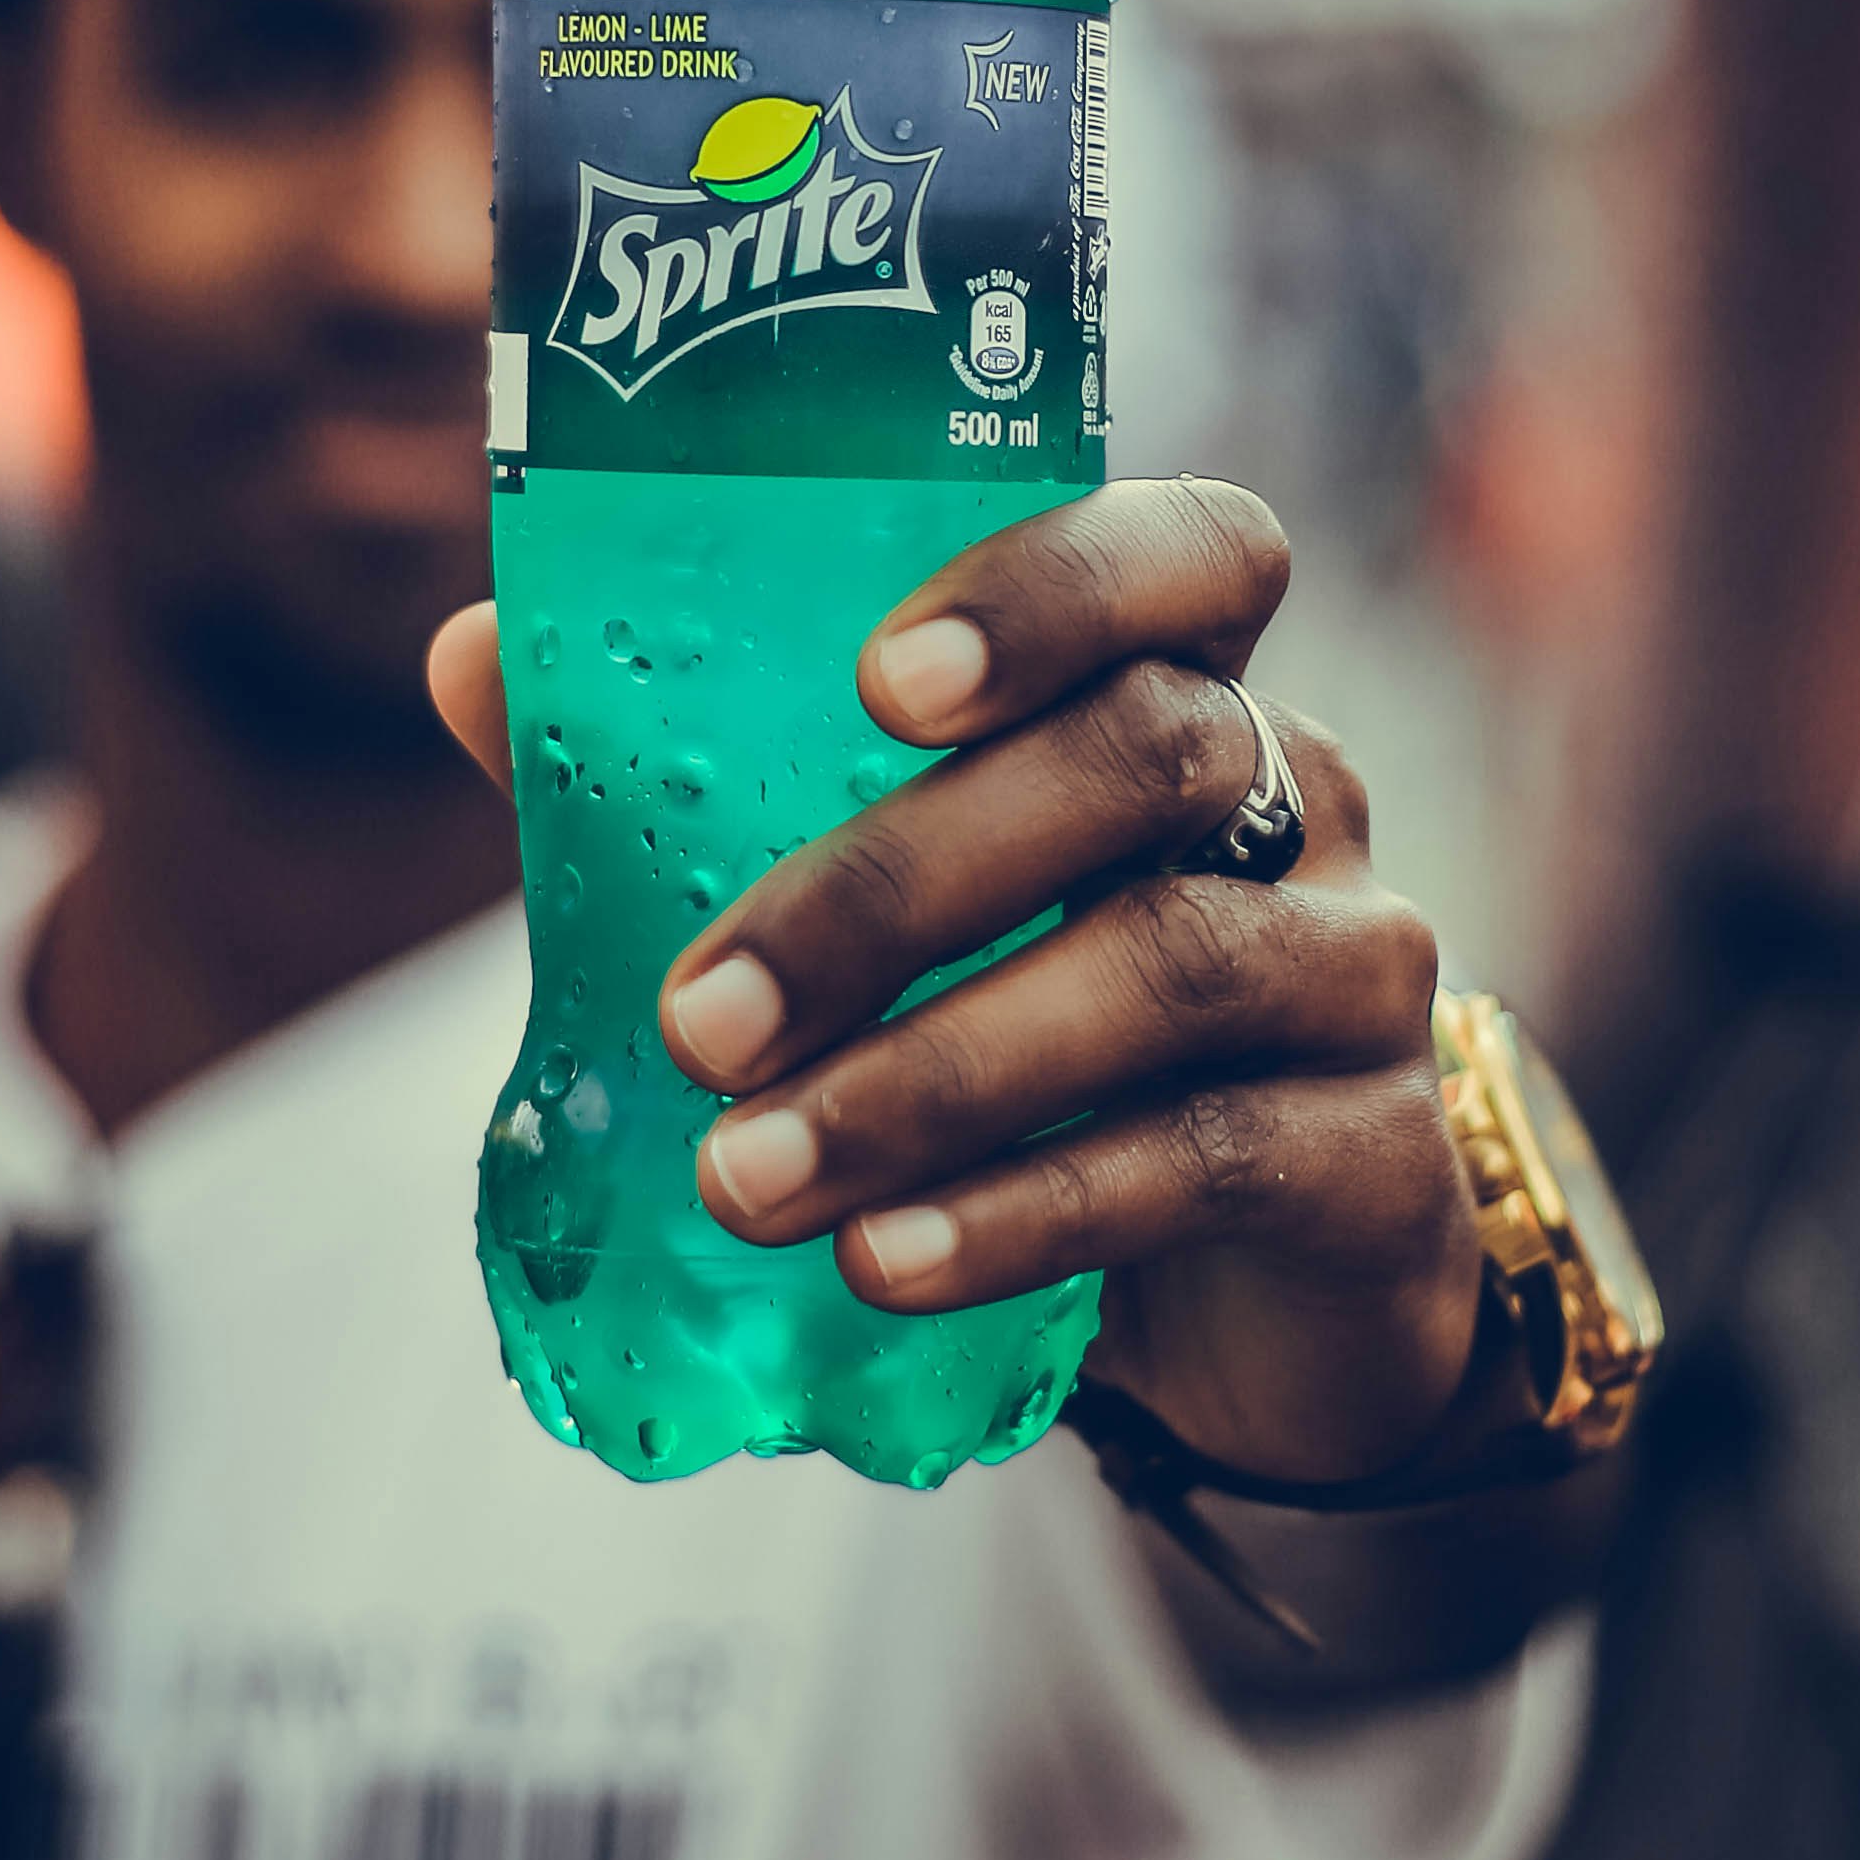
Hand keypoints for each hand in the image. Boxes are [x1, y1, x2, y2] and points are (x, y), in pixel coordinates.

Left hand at [427, 474, 1489, 1494]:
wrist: (1254, 1310)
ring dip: (930, 1074)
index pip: (1196, 549)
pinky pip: (1207, 1159)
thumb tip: (476, 656)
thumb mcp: (894, 913)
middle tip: (698, 1016)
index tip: (879, 684)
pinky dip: (1025, 1209)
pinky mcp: (1383, 1162)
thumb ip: (708, 780)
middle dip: (895, 882)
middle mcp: (1302, 793)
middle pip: (1141, 756)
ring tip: (747, 1176)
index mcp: (1187, 683)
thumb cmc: (1040, 1042)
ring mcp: (1362, 970)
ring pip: (1170, 967)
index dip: (1052, 586)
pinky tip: (882, 1262)